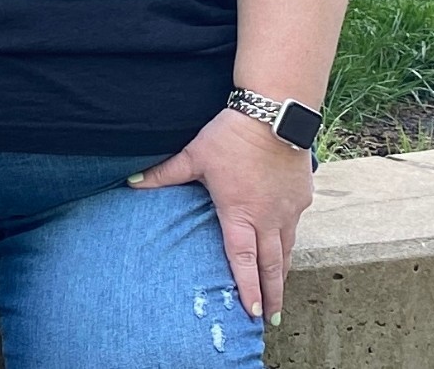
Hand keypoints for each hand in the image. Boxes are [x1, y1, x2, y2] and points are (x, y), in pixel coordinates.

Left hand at [130, 107, 312, 325]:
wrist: (274, 116)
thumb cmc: (230, 137)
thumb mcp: (194, 157)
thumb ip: (164, 175)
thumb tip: (130, 182)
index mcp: (240, 214)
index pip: (243, 261)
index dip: (247, 288)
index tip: (251, 312)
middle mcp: (268, 218)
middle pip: (271, 266)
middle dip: (272, 294)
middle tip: (271, 318)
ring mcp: (289, 210)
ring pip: (287, 250)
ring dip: (282, 273)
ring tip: (279, 293)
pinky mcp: (303, 197)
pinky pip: (296, 227)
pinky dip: (290, 244)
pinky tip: (286, 250)